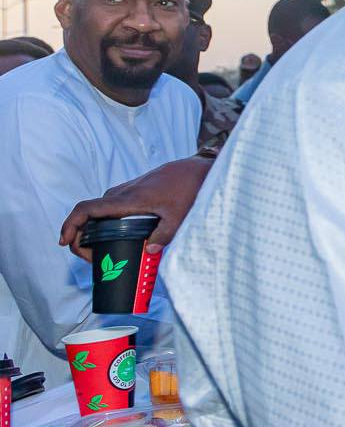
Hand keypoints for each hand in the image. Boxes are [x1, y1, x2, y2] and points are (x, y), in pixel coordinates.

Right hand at [60, 155, 211, 258]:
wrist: (198, 169)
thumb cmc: (189, 189)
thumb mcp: (179, 216)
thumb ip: (164, 235)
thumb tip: (149, 251)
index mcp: (127, 199)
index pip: (86, 209)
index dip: (70, 225)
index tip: (65, 241)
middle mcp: (121, 193)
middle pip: (87, 214)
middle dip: (80, 236)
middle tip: (91, 258)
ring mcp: (125, 191)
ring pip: (98, 211)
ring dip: (91, 230)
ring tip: (100, 252)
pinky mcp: (132, 191)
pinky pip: (109, 207)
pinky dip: (102, 222)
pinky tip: (112, 237)